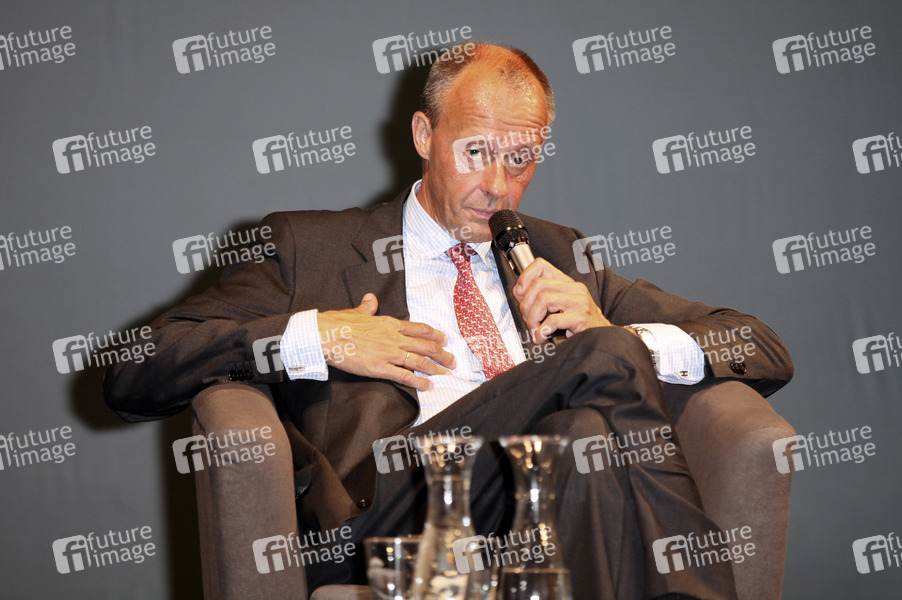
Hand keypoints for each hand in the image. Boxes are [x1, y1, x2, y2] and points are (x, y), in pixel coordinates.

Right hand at [316, 293, 455, 390]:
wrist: (325, 335)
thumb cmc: (338, 323)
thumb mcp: (356, 311)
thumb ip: (367, 307)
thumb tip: (371, 298)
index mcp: (389, 324)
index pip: (419, 329)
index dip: (434, 335)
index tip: (444, 340)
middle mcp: (393, 338)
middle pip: (425, 346)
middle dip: (442, 354)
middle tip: (453, 361)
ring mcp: (387, 353)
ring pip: (419, 361)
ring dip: (436, 368)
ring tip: (447, 373)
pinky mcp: (379, 368)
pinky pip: (404, 376)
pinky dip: (418, 381)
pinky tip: (429, 385)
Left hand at [512, 258, 612, 342]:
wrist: (602, 336)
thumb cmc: (580, 323)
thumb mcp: (560, 306)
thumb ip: (540, 297)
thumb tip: (519, 292)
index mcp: (567, 282)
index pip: (541, 265)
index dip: (525, 277)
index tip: (520, 292)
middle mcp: (574, 289)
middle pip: (538, 285)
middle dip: (526, 305)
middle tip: (529, 320)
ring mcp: (580, 302)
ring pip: (543, 300)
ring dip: (533, 319)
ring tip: (535, 329)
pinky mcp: (582, 318)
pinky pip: (553, 320)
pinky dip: (542, 331)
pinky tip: (542, 336)